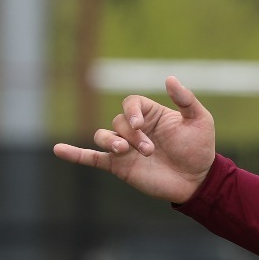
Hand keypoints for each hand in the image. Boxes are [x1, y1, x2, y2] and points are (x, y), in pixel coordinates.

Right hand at [53, 76, 216, 202]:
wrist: (197, 180)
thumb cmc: (199, 149)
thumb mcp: (200, 121)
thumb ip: (186, 100)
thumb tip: (169, 78)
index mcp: (150, 115)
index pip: (130, 103)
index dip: (132, 111)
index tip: (141, 124)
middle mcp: (135, 129)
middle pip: (119, 122)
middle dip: (132, 135)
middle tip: (151, 151)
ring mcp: (125, 148)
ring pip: (103, 136)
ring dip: (110, 142)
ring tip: (122, 150)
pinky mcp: (118, 166)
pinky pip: (91, 157)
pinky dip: (74, 153)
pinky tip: (58, 150)